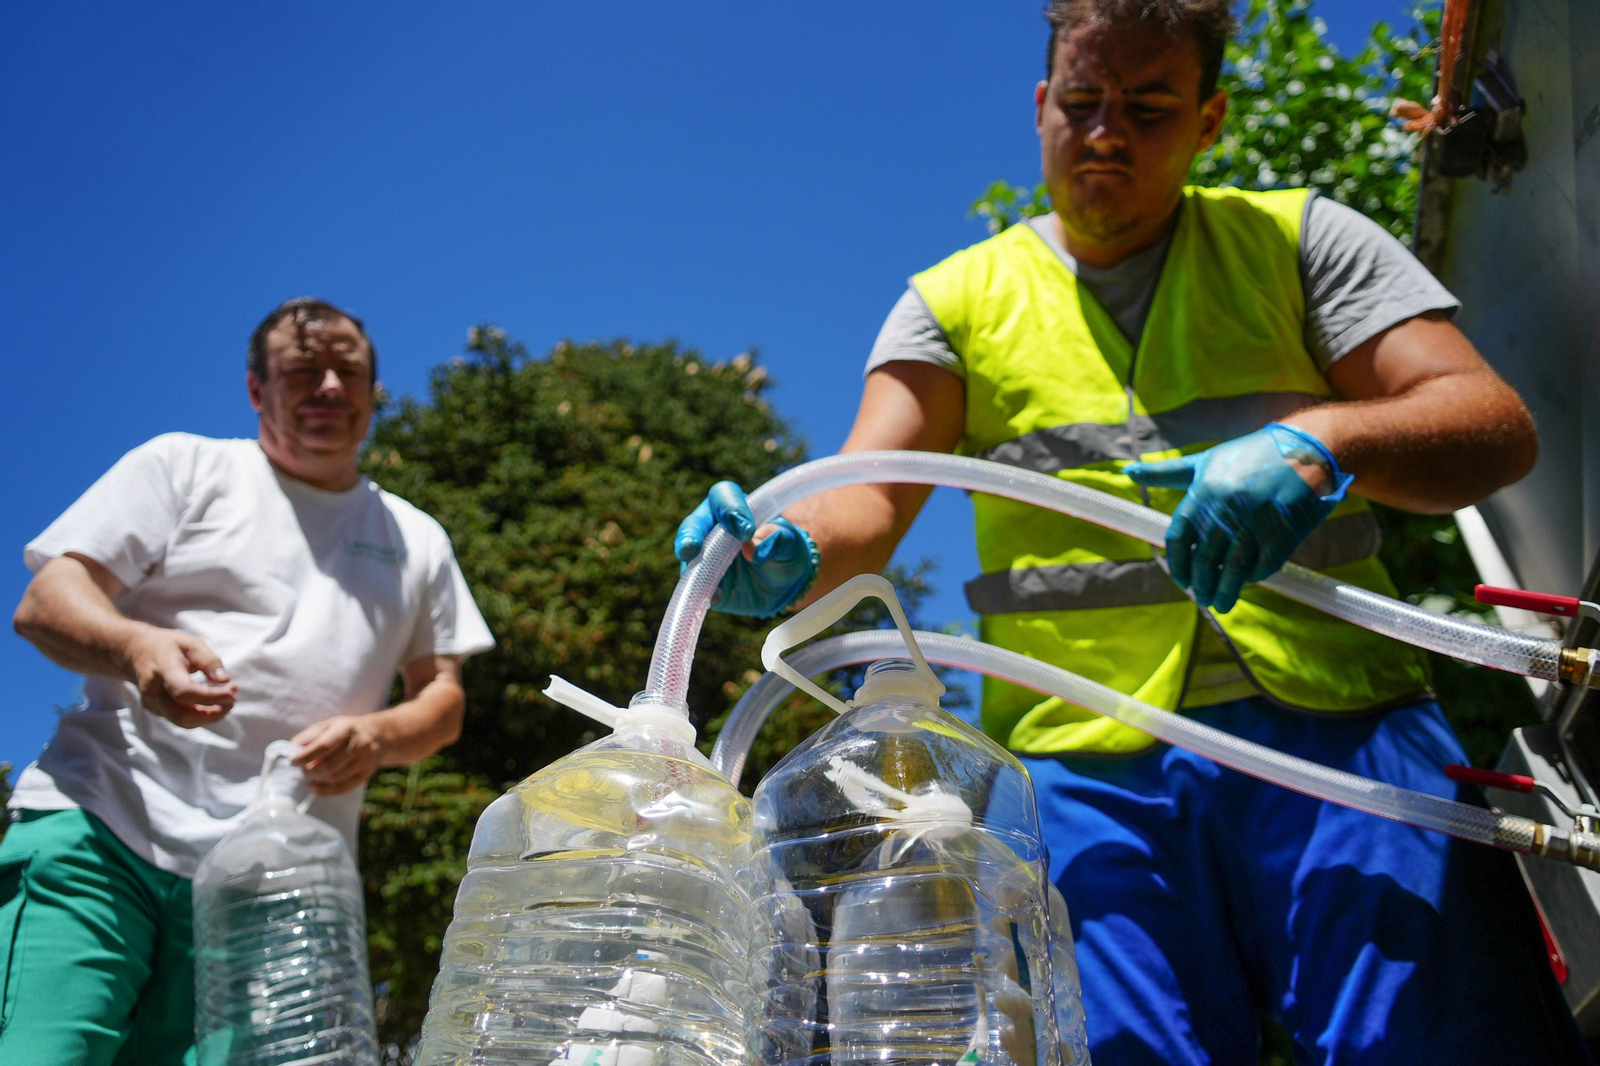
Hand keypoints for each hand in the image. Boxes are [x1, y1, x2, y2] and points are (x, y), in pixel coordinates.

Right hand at [126, 628, 236, 727]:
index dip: (210, 697)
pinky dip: (201, 714)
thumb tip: (225, 680)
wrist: (136, 651)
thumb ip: (209, 661)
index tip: (232, 694)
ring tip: (228, 697)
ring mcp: (152, 703)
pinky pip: (182, 718)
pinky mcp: (156, 710)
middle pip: (181, 715)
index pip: (184, 691)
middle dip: (212, 714)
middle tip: (233, 699)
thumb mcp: (192, 644)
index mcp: (163, 670)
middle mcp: (153, 691)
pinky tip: (215, 701)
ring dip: (210, 715)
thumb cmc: (169, 646)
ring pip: (183, 721)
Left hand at [291, 715, 384, 794]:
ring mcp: (365, 761)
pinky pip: (342, 788)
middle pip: (329, 765)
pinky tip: (313, 787)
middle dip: (310, 770)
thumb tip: (291, 749)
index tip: (293, 762)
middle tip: (301, 770)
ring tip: (308, 776)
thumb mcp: (328, 725)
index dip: (306, 756)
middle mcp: (359, 745)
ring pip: (335, 778)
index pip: (325, 746)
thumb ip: (309, 736)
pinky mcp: (366, 775)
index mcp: (347, 729)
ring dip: (316, 780)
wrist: (377, 736)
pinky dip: (324, 791)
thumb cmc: (345, 730)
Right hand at [674, 481, 818, 616]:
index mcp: (734, 508)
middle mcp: (713, 528)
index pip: (724, 497)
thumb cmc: (785, 552)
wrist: (782, 584)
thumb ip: (779, 541)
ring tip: (702, 577)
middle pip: (694, 523)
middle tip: (692, 547)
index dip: (730, 509)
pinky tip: (716, 597)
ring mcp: (705, 555)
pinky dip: (702, 590)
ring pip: (689, 555)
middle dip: (691, 533)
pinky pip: (697, 585)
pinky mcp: (703, 581)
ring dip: (692, 564)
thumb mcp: (791, 544)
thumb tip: (755, 550)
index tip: (746, 530)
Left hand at [1124, 424, 1350, 612]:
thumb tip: (1127, 472)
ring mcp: (1255, 521)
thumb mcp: (1205, 461)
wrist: (1308, 449)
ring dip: (1224, 592)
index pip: (1179, 539)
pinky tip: (1247, 584)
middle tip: (1201, 598)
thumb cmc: (1250, 456)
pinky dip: (1253, 578)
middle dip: (1200, 585)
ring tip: (1220, 604)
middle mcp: (1226, 508)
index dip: (1177, 565)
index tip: (1181, 580)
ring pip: (1233, 569)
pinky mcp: (1283, 532)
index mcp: (1203, 491)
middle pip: (1204, 560)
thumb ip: (1166, 472)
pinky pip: (1263, 565)